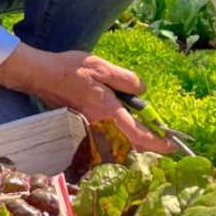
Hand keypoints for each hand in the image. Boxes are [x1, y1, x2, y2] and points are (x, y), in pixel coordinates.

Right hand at [0, 42, 173, 152]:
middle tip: (167, 146)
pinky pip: (109, 138)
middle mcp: (102, 123)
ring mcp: (93, 125)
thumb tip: (143, 91)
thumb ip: (125, 79)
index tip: (171, 145)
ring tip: (151, 140)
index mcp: (109, 110)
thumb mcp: (101, 67)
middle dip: (151, 148)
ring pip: (120, 144)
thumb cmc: (71, 70)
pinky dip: (123, 140)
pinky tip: (128, 133)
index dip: (157, 142)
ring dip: (137, 145)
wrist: (43, 76)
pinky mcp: (86, 123)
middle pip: (131, 145)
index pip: (138, 133)